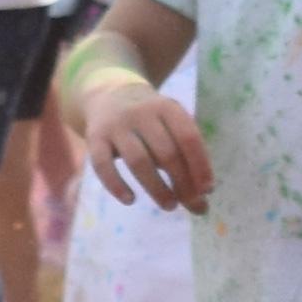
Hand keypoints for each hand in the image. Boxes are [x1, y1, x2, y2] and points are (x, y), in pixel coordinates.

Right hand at [79, 82, 212, 212]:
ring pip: (138, 161)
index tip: (207, 190)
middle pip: (166, 152)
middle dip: (181, 182)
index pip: (188, 137)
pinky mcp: (94, 138)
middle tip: (190, 204)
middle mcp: (142, 113)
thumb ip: (186, 160)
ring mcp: (116, 125)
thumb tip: (202, 205)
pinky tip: (130, 201)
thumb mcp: (170, 126)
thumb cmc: (150, 121)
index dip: (200, 165)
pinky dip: (116, 185)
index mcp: (167, 107)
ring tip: (169, 206)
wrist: (108, 95)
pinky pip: (103, 166)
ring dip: (156, 188)